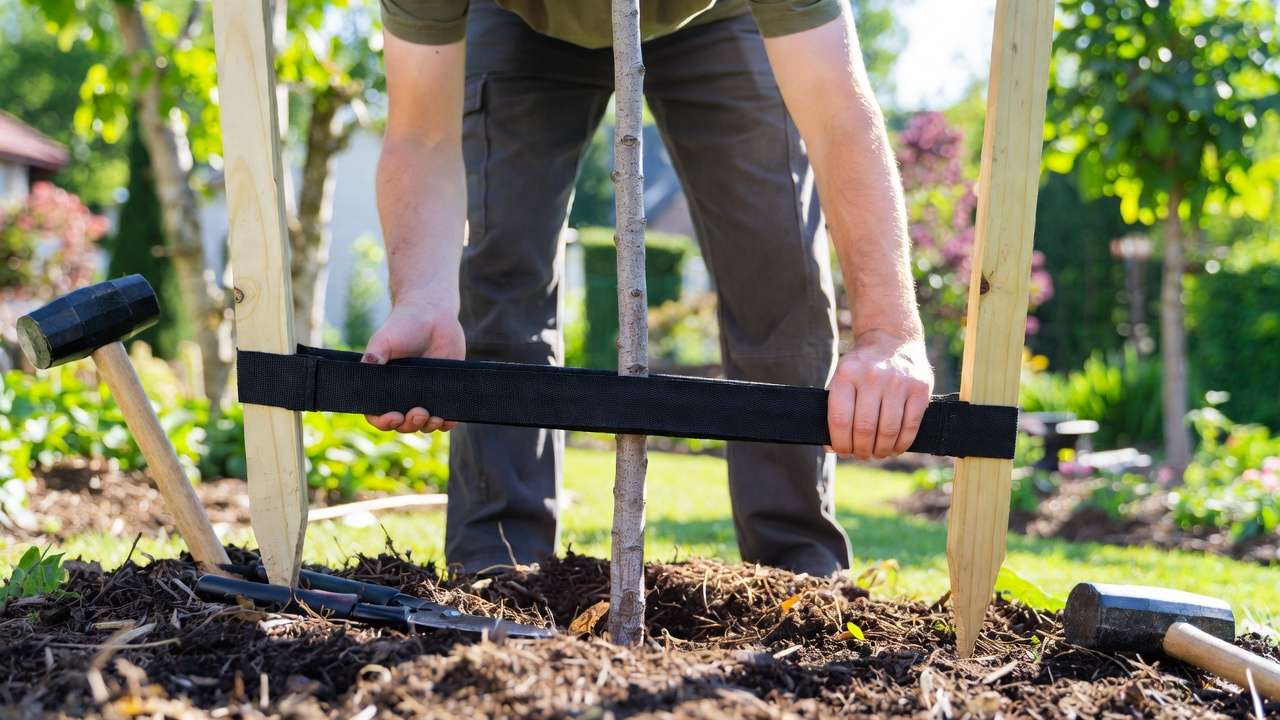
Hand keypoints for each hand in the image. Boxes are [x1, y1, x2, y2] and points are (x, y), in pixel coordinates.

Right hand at [362, 303, 465, 432]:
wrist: (433, 315)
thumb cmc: (403, 326)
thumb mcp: (384, 339)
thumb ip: (374, 356)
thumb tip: (366, 369)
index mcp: (383, 386)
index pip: (377, 413)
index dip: (383, 421)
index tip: (393, 416)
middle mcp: (402, 395)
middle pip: (402, 424)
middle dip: (409, 424)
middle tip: (419, 412)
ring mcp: (424, 395)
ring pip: (424, 423)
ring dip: (427, 426)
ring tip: (433, 417)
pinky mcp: (444, 392)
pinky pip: (446, 414)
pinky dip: (447, 422)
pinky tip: (449, 419)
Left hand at [826, 330, 932, 459]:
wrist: (892, 339)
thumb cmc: (862, 367)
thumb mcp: (842, 377)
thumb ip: (835, 409)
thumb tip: (831, 447)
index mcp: (847, 374)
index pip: (840, 419)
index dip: (840, 443)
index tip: (842, 451)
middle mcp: (872, 376)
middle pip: (865, 428)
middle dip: (862, 450)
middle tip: (862, 454)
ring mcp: (898, 382)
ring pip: (888, 431)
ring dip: (882, 450)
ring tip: (878, 452)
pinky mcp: (920, 388)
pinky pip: (910, 426)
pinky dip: (901, 444)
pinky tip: (895, 447)